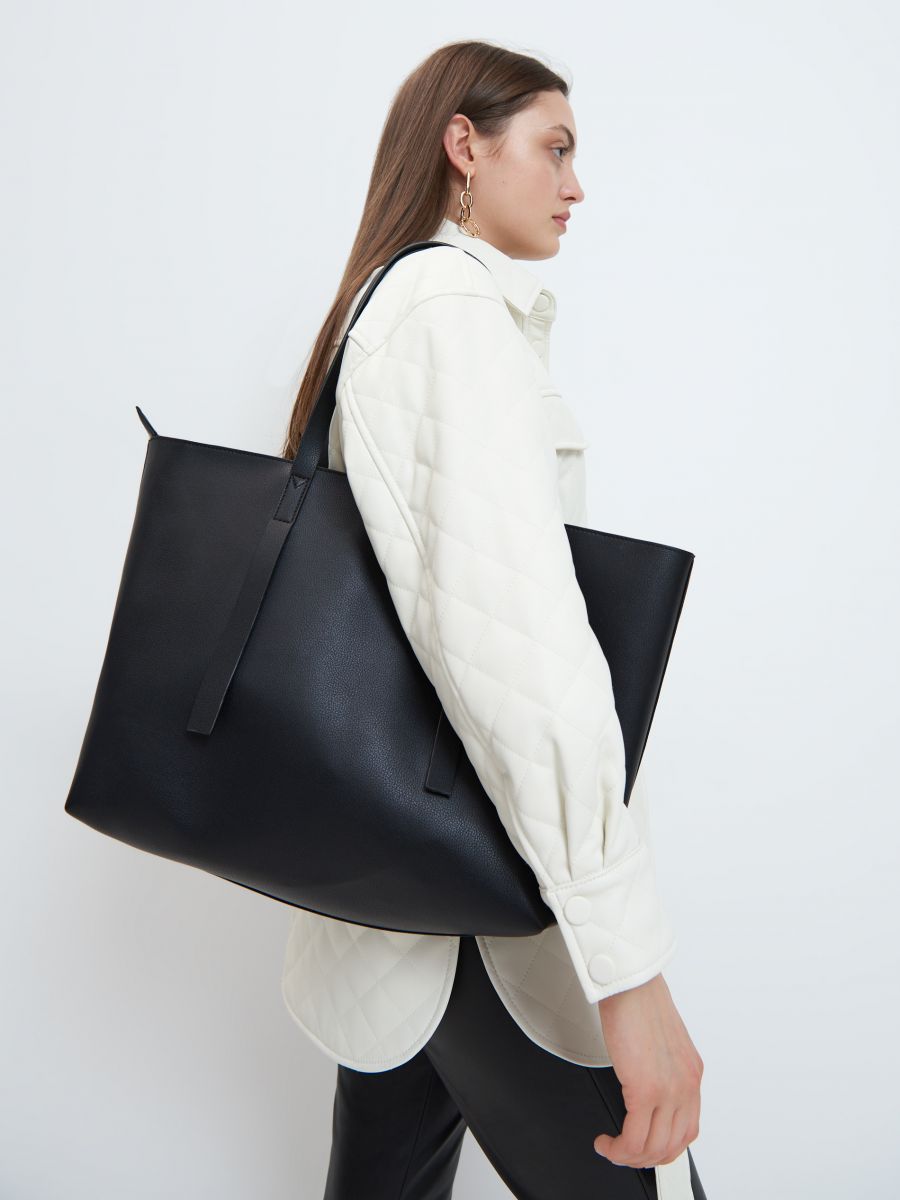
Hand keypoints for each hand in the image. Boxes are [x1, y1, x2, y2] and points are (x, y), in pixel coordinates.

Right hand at [593, 972, 702, 1167]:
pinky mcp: (645, 1090)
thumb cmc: (639, 1001)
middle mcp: (686, 1085)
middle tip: (624, 1153)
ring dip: (629, 1157)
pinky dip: (618, 1149)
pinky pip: (633, 1138)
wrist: (631, 983)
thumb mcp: (662, 1043)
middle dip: (645, 1158)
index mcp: (691, 1074)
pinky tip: (607, 1142)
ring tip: (612, 1148)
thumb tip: (646, 1088)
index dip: (665, 1147)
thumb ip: (662, 1069)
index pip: (688, 1129)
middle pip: (672, 1145)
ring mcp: (669, 1090)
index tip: (646, 1147)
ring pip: (653, 1148)